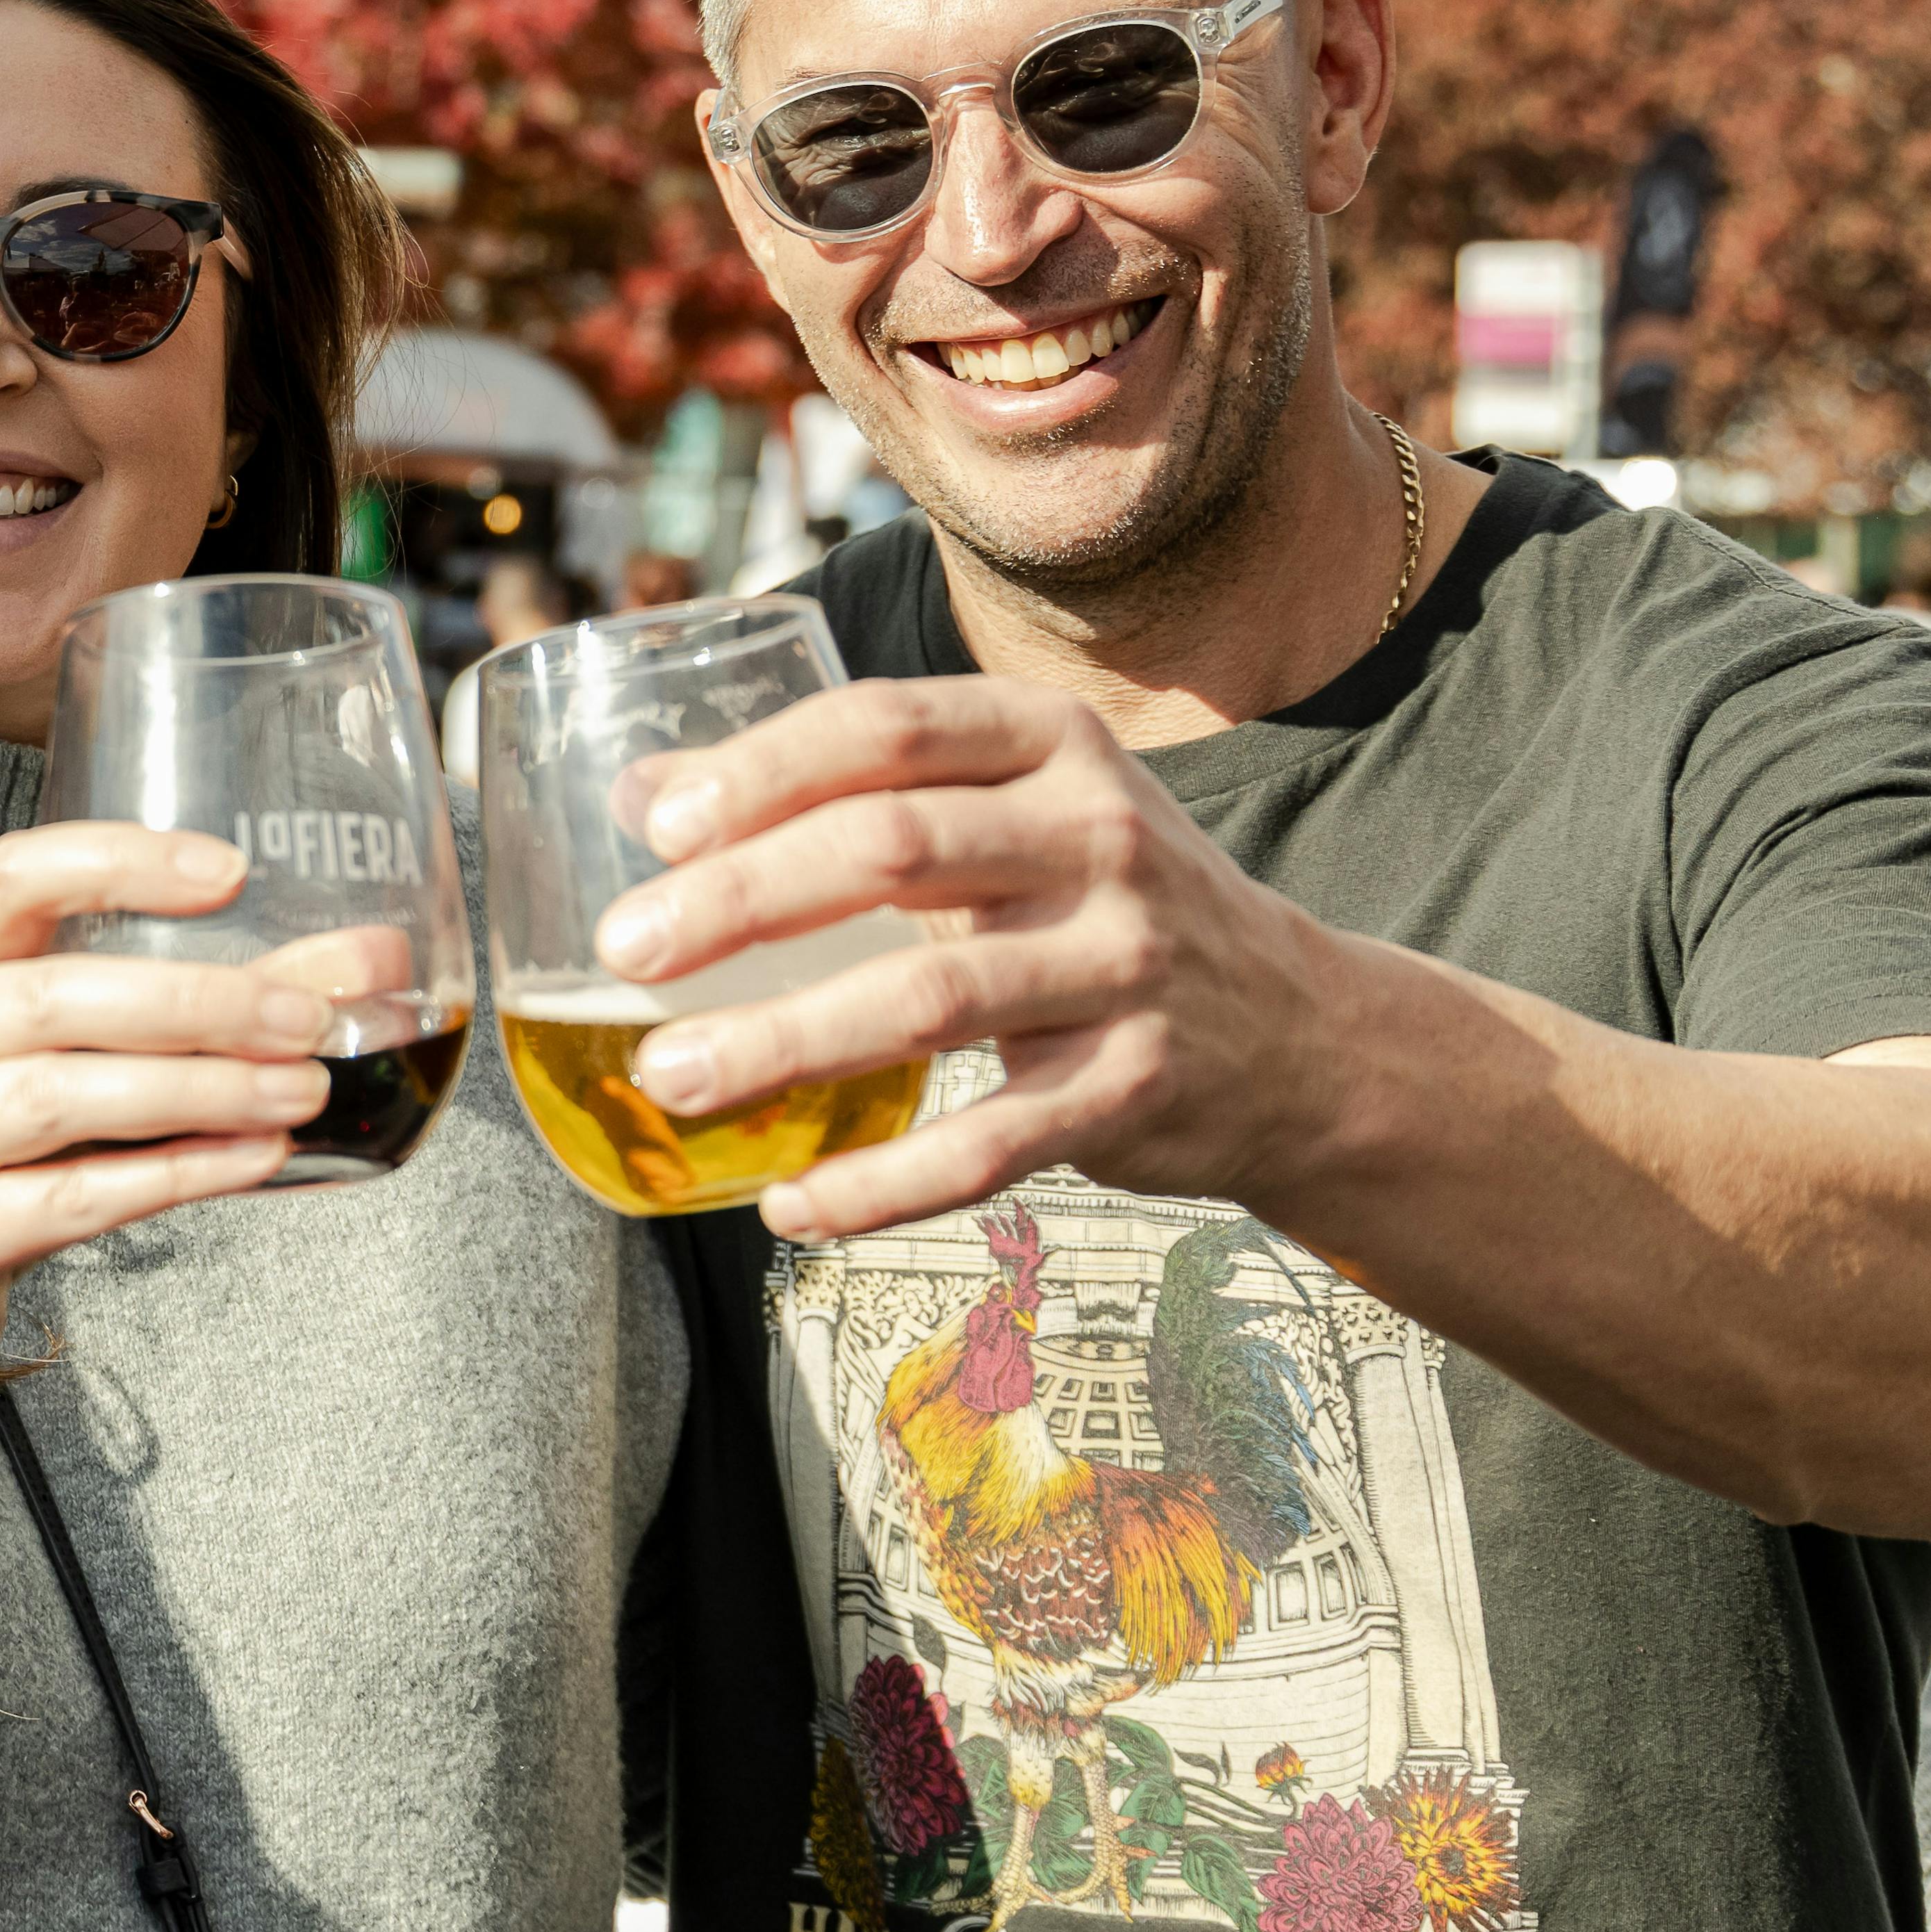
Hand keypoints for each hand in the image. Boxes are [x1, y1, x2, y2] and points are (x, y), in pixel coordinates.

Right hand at [0, 824, 349, 1483]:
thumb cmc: (2, 1139)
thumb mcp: (68, 1054)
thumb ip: (204, 1003)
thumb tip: (372, 962)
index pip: (12, 879)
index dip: (115, 862)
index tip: (228, 870)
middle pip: (46, 996)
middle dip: (192, 1002)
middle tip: (308, 1017)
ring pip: (53, 1098)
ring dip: (194, 1090)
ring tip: (301, 1093)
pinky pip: (64, 1198)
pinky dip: (171, 1174)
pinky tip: (253, 1158)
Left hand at [591, 677, 1356, 1238]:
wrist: (1304, 1034)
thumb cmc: (1097, 901)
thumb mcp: (1005, 811)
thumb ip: (844, 795)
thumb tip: (643, 792)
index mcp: (1051, 746)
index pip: (888, 727)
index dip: (763, 770)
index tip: (658, 828)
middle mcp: (1100, 840)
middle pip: (893, 851)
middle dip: (742, 901)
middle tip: (626, 952)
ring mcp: (1128, 966)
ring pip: (928, 1003)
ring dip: (783, 1044)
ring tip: (670, 1077)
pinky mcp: (1136, 1089)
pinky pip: (987, 1146)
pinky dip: (879, 1184)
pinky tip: (789, 1204)